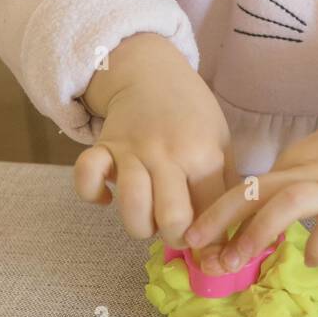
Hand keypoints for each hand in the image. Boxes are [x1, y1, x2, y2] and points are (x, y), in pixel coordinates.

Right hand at [73, 33, 238, 251]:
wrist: (152, 72)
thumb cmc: (193, 116)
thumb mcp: (221, 144)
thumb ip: (224, 188)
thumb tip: (231, 237)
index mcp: (203, 154)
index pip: (210, 215)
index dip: (211, 239)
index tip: (208, 244)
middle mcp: (168, 153)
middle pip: (172, 220)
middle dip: (175, 238)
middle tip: (177, 228)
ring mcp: (132, 150)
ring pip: (131, 208)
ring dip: (139, 225)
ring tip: (149, 216)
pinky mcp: (103, 146)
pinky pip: (86, 178)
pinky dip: (93, 195)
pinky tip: (106, 199)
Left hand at [184, 91, 317, 268]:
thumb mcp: (317, 161)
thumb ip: (290, 187)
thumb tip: (258, 223)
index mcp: (293, 164)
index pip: (247, 188)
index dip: (217, 215)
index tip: (194, 241)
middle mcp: (308, 172)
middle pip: (256, 190)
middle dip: (221, 220)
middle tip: (196, 250)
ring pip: (289, 202)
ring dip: (257, 231)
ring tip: (236, 261)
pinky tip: (310, 259)